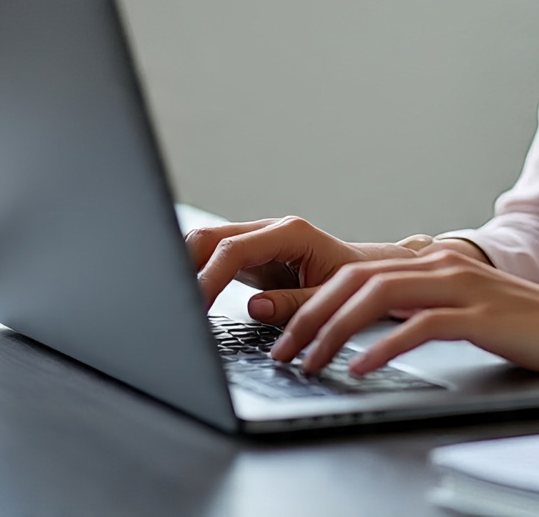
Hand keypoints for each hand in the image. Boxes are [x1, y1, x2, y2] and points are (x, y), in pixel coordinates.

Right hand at [185, 217, 417, 318]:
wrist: (366, 271)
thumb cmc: (355, 284)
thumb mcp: (331, 298)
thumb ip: (295, 304)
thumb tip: (256, 307)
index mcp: (290, 234)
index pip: (233, 250)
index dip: (208, 279)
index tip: (193, 309)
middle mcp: (269, 229)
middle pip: (209, 237)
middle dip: (184, 267)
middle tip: (171, 306)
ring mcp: (255, 239)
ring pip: (204, 243)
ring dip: (184, 268)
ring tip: (172, 303)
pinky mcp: (248, 255)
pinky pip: (212, 256)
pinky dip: (194, 273)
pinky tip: (184, 297)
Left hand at [268, 247, 538, 376]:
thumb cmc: (525, 328)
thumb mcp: (462, 311)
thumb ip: (420, 309)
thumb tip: (367, 330)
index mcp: (433, 262)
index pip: (357, 272)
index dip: (314, 300)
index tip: (285, 332)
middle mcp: (442, 265)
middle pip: (357, 279)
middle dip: (311, 315)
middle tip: (282, 351)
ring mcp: (462, 286)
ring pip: (379, 296)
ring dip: (335, 331)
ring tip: (309, 363)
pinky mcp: (481, 314)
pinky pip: (420, 325)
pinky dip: (383, 348)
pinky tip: (360, 369)